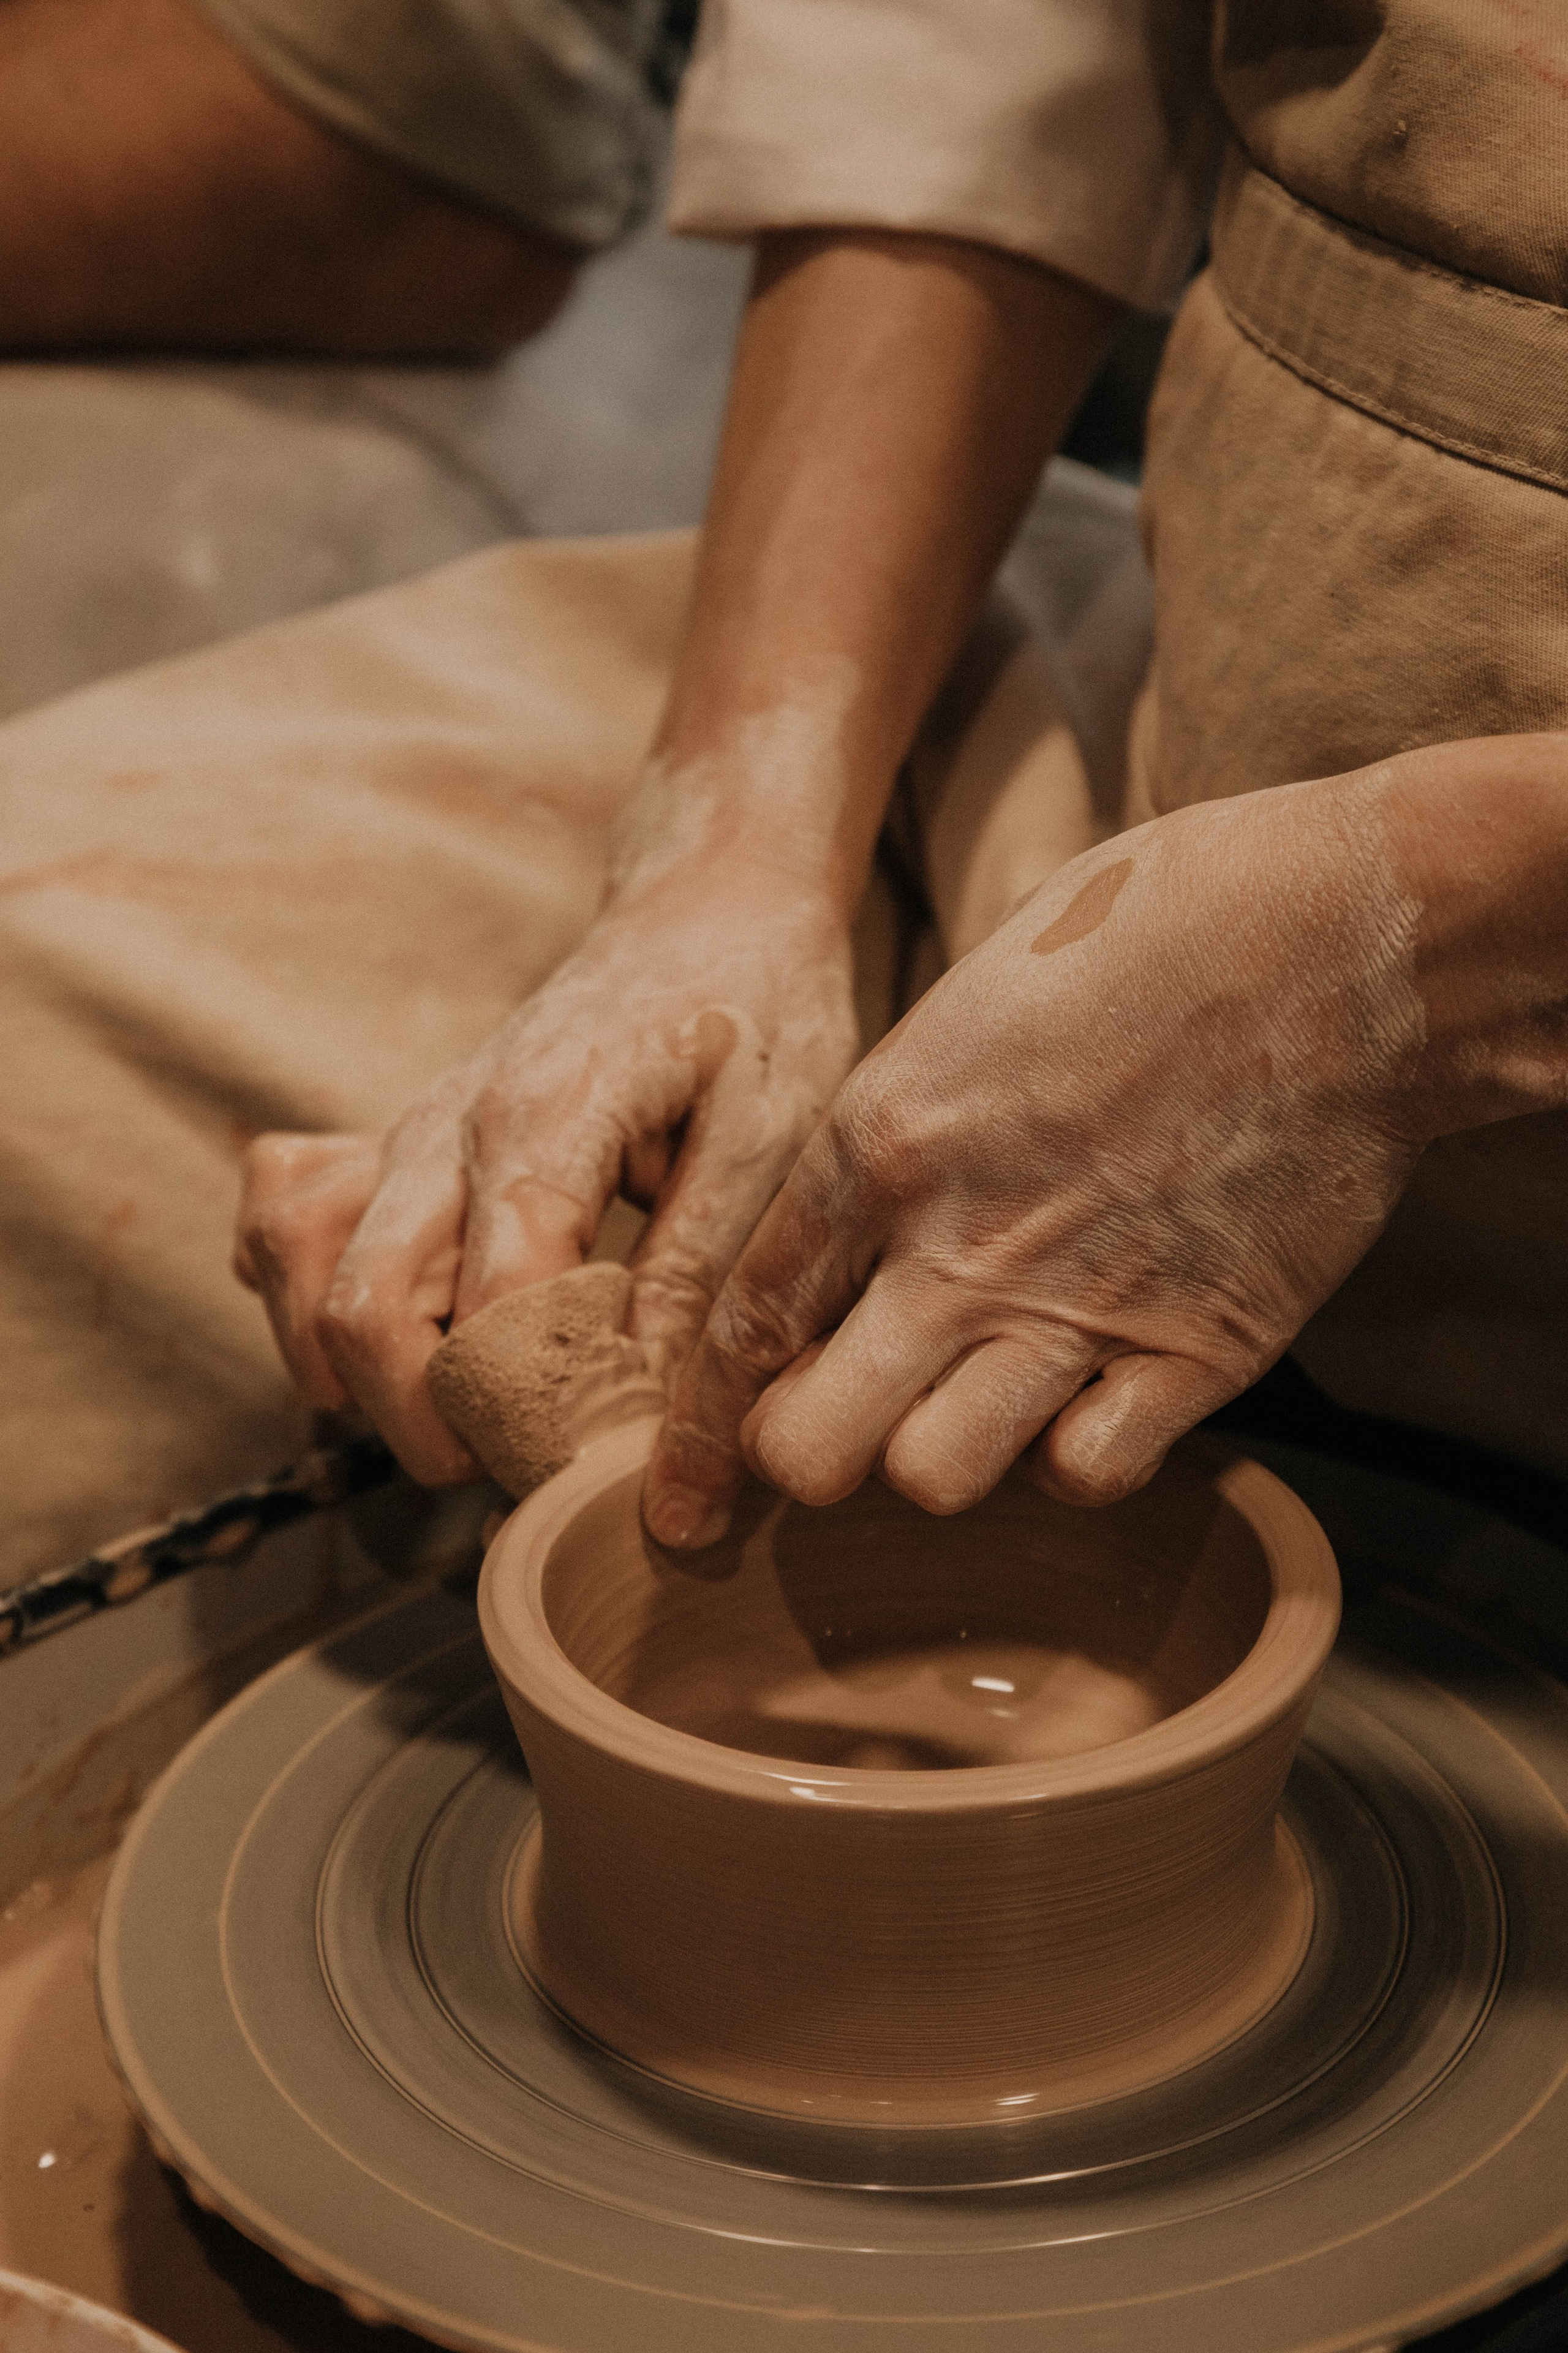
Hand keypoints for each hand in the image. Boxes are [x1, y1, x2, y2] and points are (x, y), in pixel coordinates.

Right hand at [235, 852, 858, 1480]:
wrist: (709, 907)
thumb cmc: (756, 1011)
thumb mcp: (775, 1138)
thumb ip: (702, 1275)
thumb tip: (650, 1414)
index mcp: (548, 1115)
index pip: (494, 1304)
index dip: (534, 1408)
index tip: (597, 1461)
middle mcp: (448, 1121)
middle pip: (362, 1309)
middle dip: (426, 1421)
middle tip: (519, 1461)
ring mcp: (405, 1129)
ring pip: (295, 1266)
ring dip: (353, 1369)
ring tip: (458, 1407)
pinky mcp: (391, 1141)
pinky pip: (285, 1221)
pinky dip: (308, 1294)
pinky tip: (402, 1326)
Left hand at [646, 770, 1430, 1540]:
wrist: (1342, 941)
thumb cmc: (1150, 934)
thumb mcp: (965, 1002)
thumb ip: (892, 1130)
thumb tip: (851, 1223)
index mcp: (878, 1141)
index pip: (740, 1323)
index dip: (707, 1411)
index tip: (708, 1457)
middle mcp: (957, 1245)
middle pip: (806, 1450)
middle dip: (805, 1455)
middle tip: (845, 1420)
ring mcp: (1076, 1309)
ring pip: (932, 1482)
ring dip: (941, 1457)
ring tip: (979, 1396)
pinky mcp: (1197, 1351)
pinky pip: (1084, 1473)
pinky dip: (1075, 1452)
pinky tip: (1089, 1392)